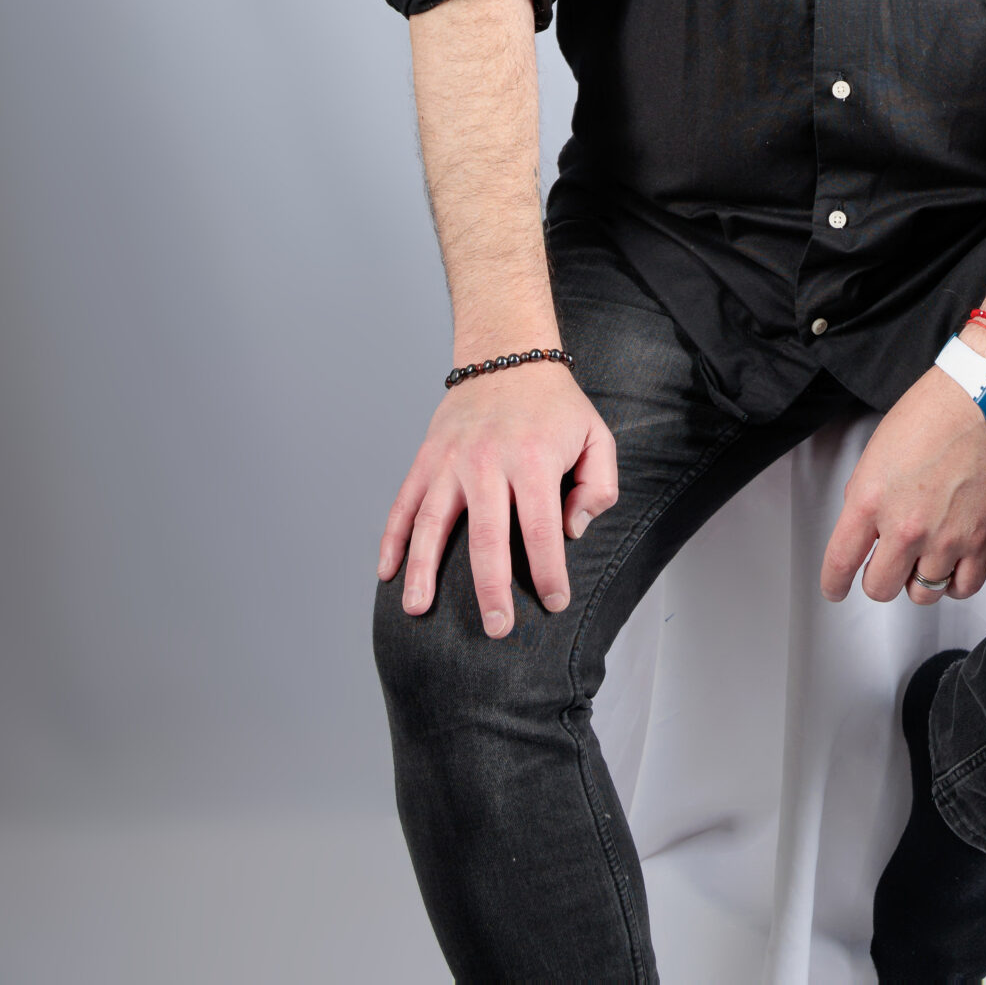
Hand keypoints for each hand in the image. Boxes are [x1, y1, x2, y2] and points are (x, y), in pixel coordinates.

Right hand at [378, 364, 617, 635]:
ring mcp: (451, 460)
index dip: (549, 573)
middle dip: (490, 589)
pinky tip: (386, 571)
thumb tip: (573, 530)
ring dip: (423, 569)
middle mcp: (487, 461)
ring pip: (432, 522)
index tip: (554, 603)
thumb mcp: (597, 436)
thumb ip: (599, 486)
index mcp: (533, 460)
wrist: (508, 355)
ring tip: (417, 610)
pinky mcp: (427, 457)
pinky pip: (404, 502)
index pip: (542, 530)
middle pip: (486, 537)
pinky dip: (392, 537)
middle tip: (496, 629)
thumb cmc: (555, 406)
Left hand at [819, 364, 985, 606]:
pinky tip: (950, 565)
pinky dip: (953, 582)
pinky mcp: (982, 542)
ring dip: (917, 579)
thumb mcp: (876, 452)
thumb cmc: (932, 413)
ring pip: (921, 594)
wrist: (982, 400)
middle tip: (885, 563)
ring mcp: (945, 539)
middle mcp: (906, 526)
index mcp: (871, 500)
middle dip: (878, 578)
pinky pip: (963, 588)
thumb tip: (864, 528)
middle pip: (880, 588)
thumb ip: (865, 496)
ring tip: (922, 556)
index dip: (834, 583)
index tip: (836, 588)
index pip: (840, 563)